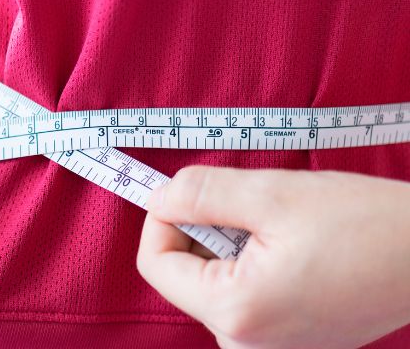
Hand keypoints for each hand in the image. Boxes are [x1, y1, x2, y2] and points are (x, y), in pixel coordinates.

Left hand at [137, 166, 409, 347]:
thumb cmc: (369, 226)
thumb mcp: (273, 195)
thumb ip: (201, 194)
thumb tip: (158, 198)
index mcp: (235, 312)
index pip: (155, 264)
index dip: (162, 219)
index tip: (186, 191)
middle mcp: (244, 346)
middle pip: (183, 275)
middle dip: (203, 231)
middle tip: (250, 205)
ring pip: (212, 283)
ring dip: (229, 246)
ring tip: (281, 229)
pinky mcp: (287, 343)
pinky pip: (243, 297)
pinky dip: (252, 265)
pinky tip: (294, 249)